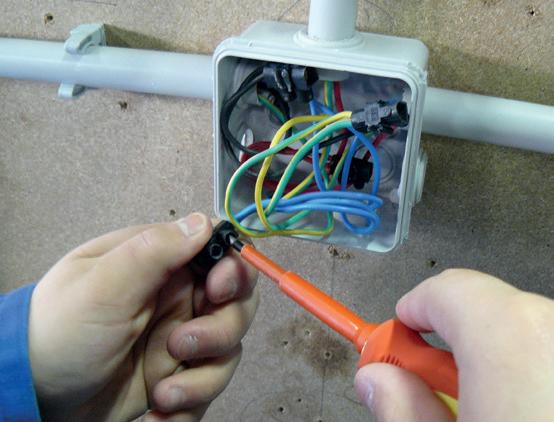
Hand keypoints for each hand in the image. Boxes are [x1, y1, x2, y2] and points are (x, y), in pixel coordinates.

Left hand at [28, 213, 258, 420]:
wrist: (33, 396)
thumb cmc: (57, 331)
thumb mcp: (102, 285)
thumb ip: (154, 251)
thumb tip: (203, 222)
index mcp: (160, 264)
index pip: (219, 253)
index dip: (233, 270)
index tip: (218, 293)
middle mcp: (176, 298)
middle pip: (236, 303)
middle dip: (222, 329)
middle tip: (184, 345)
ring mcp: (179, 337)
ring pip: (228, 348)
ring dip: (204, 376)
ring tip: (165, 392)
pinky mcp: (177, 374)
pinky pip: (207, 386)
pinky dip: (192, 404)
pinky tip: (161, 413)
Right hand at [354, 269, 553, 421]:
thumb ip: (403, 409)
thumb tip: (379, 380)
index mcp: (512, 344)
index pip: (448, 290)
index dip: (414, 309)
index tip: (398, 337)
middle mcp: (553, 333)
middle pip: (487, 308)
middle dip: (453, 338)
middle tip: (433, 385)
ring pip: (523, 328)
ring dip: (494, 355)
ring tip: (482, 405)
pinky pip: (548, 346)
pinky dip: (530, 366)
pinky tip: (524, 407)